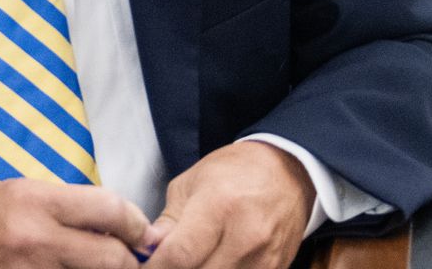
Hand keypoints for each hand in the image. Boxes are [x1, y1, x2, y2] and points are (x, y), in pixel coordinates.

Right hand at [0, 180, 150, 268]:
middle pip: (115, 259)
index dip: (137, 224)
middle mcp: (35, 238)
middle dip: (128, 262)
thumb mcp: (18, 195)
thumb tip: (123, 224)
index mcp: (33, 200)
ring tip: (92, 265)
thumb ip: (69, 207)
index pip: (111, 209)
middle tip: (126, 260)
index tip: (140, 233)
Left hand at [145, 142, 313, 268]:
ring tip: (188, 260)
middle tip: (164, 263)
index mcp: (218, 206)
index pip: (180, 255)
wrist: (287, 173)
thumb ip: (168, 222)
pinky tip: (211, 262)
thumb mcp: (189, 184)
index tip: (144, 266)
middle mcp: (246, 236)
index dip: (155, 266)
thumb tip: (147, 252)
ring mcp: (265, 258)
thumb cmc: (233, 173)